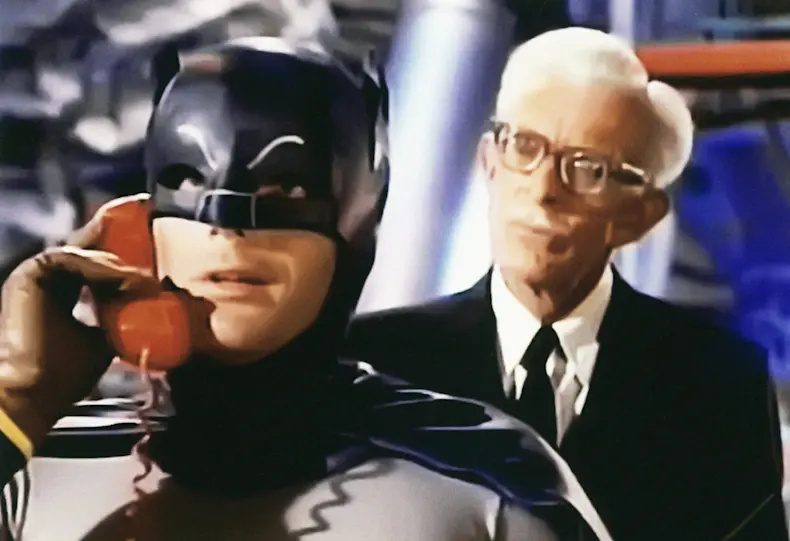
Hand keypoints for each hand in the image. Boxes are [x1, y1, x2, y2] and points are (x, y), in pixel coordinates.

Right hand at [0, 204, 156, 456]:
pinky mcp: (31, 274)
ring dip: (118, 266)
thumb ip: (120, 317)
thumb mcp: (105, 340)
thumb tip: (148, 307)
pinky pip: (73, 258)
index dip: (119, 241)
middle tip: (144, 208)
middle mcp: (47, 278)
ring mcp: (36, 274)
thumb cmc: (64, 375)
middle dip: (119, 229)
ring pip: (86, 252)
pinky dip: (102, 268)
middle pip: (89, 244)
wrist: (36, 394)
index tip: (144, 216)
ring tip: (142, 282)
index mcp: (61, 291)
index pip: (95, 259)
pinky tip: (124, 280)